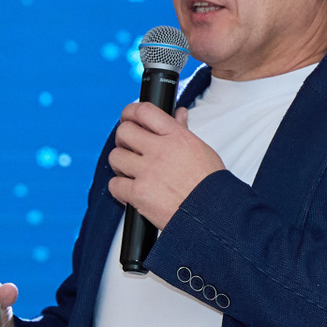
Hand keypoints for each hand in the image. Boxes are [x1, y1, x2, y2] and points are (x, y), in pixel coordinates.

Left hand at [105, 102, 223, 230]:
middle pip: (124, 132)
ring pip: (115, 157)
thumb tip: (178, 114)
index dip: (130, 112)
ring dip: (120, 164)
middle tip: (129, 148)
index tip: (128, 118)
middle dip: (124, 140)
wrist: (212, 214)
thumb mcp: (200, 150)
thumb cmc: (210, 185)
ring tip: (131, 172)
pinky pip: (114, 184)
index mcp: (176, 137)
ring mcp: (147, 172)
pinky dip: (119, 189)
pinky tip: (131, 191)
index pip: (144, 111)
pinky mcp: (138, 194)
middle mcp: (160, 151)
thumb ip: (182, 130)